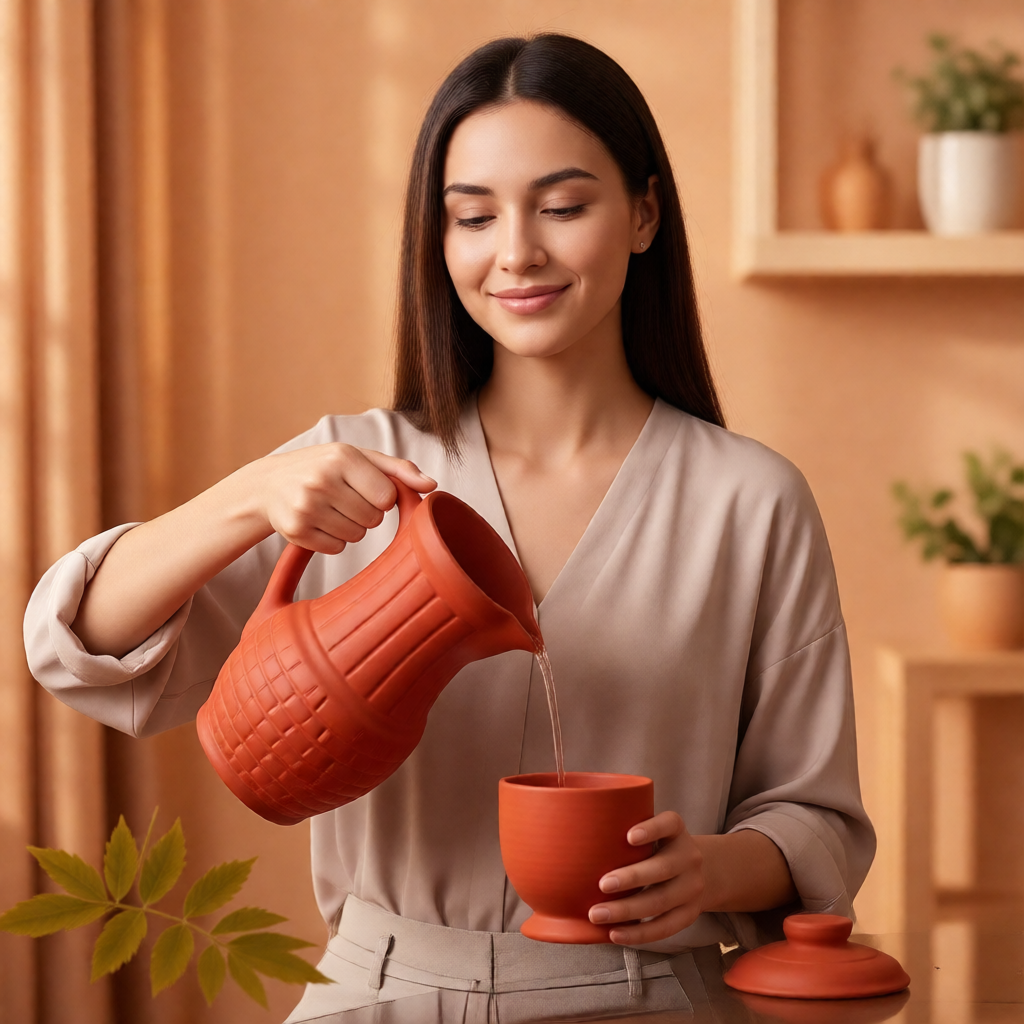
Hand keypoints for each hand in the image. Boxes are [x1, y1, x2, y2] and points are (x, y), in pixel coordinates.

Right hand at [251, 444, 435, 553]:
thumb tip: (432, 485)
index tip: (365, 488)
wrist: (269, 484)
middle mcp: (322, 480)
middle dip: (366, 513)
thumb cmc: (324, 467)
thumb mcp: (359, 458)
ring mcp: (306, 506)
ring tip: (331, 509)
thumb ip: (398, 470)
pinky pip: (336, 549)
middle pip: (373, 519)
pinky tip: (319, 522)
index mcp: (342, 457)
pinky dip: (333, 540)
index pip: (387, 497)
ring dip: (351, 527)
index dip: (381, 497)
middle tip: (344, 499)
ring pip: (357, 536)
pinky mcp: (295, 531)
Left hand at [588, 811, 703, 945]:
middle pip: (663, 868)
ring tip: (596, 914)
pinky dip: (639, 933)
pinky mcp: (690, 913)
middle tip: (602, 885)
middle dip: (631, 878)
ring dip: (627, 910)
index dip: (651, 829)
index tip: (629, 836)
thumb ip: (624, 832)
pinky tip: (615, 933)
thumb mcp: (653, 833)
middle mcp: (689, 857)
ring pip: (661, 901)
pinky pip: (665, 927)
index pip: (670, 823)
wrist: (701, 873)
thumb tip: (568, 837)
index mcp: (677, 831)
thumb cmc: (657, 849)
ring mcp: (693, 887)